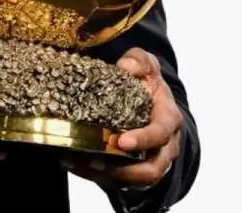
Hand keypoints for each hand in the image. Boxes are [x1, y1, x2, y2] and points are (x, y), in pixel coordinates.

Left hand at [60, 47, 182, 190]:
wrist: (150, 95)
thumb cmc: (147, 79)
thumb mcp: (145, 63)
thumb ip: (138, 61)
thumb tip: (125, 66)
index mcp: (168, 120)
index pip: (160, 135)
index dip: (144, 141)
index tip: (122, 142)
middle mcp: (164, 146)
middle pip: (150, 170)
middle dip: (124, 170)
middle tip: (95, 160)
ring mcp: (150, 160)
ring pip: (133, 180)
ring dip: (105, 175)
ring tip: (78, 164)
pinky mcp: (133, 167)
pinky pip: (118, 179)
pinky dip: (96, 175)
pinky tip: (74, 165)